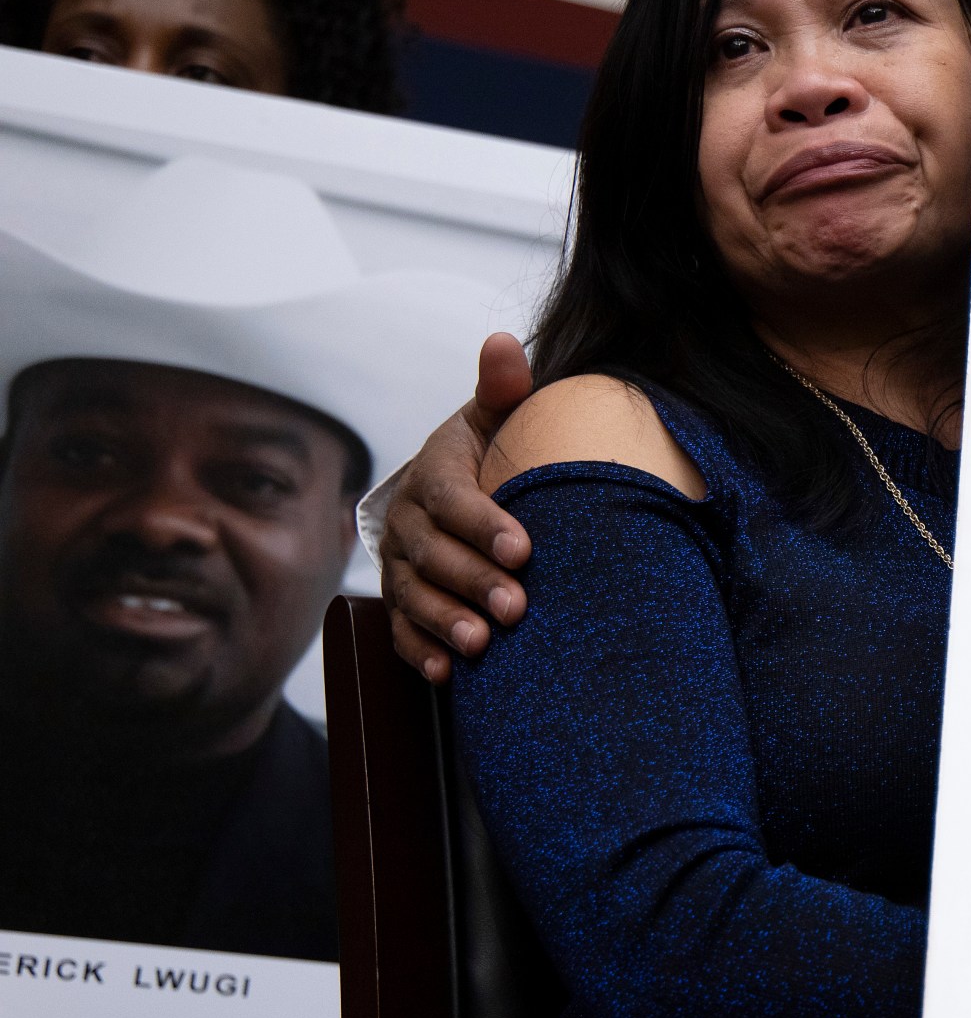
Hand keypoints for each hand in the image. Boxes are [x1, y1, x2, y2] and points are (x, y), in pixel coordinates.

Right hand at [383, 332, 533, 681]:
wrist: (462, 490)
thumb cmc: (492, 451)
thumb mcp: (496, 417)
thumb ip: (503, 388)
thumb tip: (505, 344)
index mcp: (433, 475)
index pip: (451, 499)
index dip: (483, 524)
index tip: (523, 549)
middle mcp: (407, 522)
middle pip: (432, 554)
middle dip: (471, 581)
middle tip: (516, 606)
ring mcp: (399, 565)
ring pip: (413, 596)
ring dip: (445, 621)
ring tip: (481, 644)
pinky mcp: (402, 603)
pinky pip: (402, 631)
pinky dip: (421, 654)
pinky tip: (448, 674)